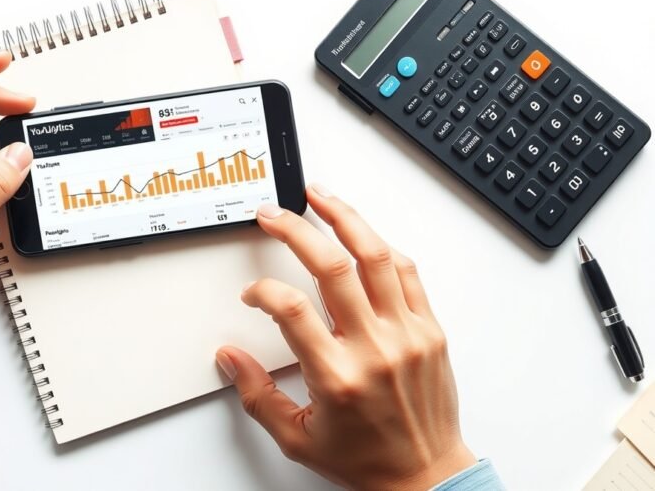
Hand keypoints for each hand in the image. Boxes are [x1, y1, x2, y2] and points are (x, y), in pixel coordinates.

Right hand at [216, 185, 474, 489]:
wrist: (427, 477)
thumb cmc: (366, 460)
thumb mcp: (297, 438)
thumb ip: (257, 395)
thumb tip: (229, 356)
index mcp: (337, 377)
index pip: (291, 310)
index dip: (264, 291)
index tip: (254, 292)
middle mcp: (374, 349)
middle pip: (332, 267)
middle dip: (296, 230)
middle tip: (274, 214)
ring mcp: (407, 335)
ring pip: (376, 257)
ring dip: (345, 219)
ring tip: (321, 197)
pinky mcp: (430, 331)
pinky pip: (408, 274)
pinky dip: (382, 248)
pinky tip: (363, 234)